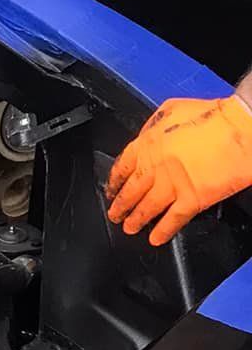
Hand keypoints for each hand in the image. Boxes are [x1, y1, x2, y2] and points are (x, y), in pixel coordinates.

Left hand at [106, 94, 251, 245]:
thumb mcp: (171, 110)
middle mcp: (155, 166)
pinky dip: (163, 231)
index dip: (114, 181)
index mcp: (147, 143)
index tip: (111, 190)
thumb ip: (153, 128)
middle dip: (120, 205)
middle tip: (114, 213)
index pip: (122, 167)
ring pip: (147, 208)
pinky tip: (155, 238)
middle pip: (131, 190)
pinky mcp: (192, 199)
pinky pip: (173, 220)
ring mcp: (172, 185)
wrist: (240, 129)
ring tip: (129, 228)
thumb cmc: (212, 117)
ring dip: (136, 220)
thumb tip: (146, 138)